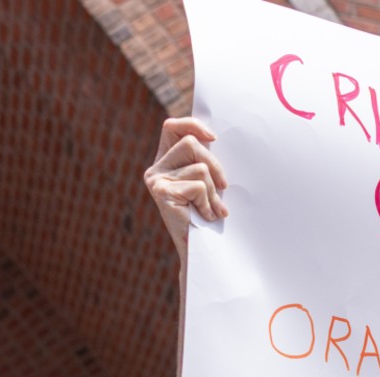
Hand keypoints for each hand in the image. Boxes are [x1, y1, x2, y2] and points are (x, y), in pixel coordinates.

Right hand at [144, 117, 228, 261]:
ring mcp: (156, 180)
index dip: (192, 125)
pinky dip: (207, 202)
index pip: (172, 127)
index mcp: (165, 161)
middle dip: (214, 165)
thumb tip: (215, 140)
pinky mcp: (161, 192)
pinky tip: (204, 216)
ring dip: (212, 190)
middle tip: (223, 187)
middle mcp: (156, 168)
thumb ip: (204, 163)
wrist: (198, 249)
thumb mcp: (206, 184)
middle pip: (191, 143)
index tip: (213, 138)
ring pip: (199, 167)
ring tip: (212, 208)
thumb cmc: (206, 216)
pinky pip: (197, 186)